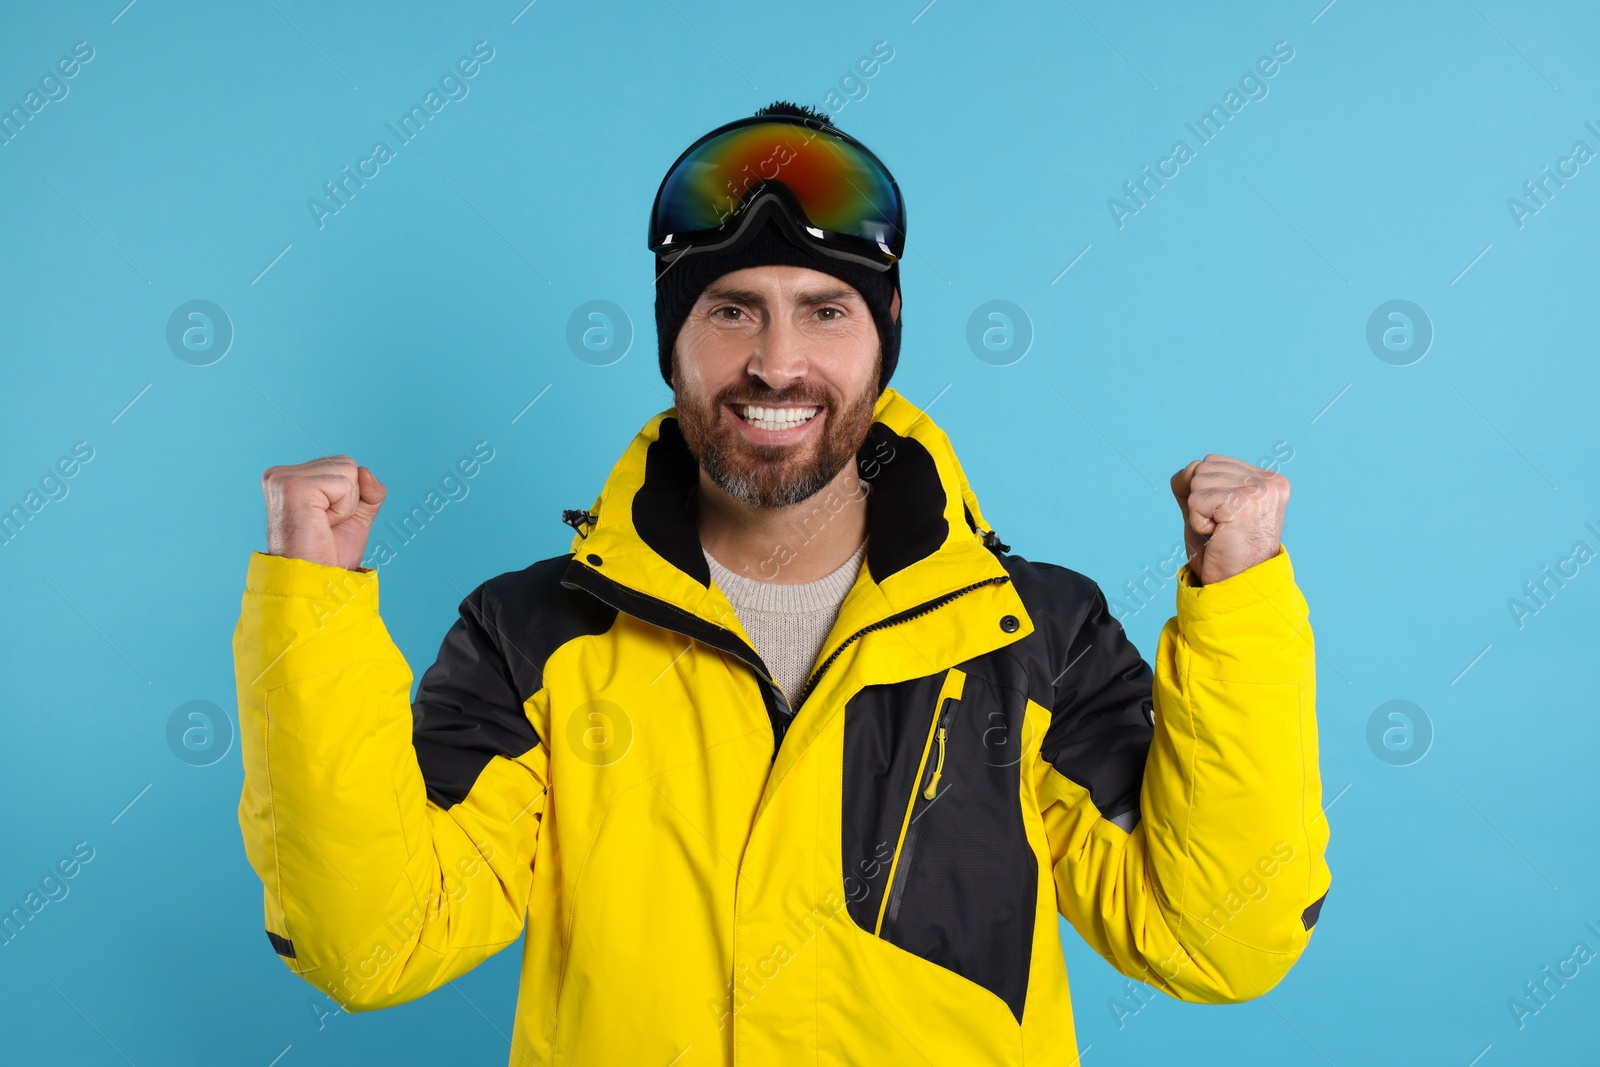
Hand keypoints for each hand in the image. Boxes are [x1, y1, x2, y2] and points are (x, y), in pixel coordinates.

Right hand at [262, 456, 386, 569]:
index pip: (343, 465)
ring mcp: (283, 478)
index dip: (349, 496)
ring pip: (348, 471)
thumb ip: (368, 490)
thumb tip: (365, 471)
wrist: (315, 582)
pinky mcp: (293, 487)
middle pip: (347, 464)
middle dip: (349, 499)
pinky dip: (343, 509)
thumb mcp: (356, 515)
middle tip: (325, 525)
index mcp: (289, 477)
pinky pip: (344, 484)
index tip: (326, 521)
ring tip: (322, 525)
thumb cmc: (329, 554)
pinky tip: (321, 524)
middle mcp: (281, 474)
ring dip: (346, 505)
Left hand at [1169, 454, 1287, 585]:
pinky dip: (1198, 523)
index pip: (1212, 462)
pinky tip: (1219, 536)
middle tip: (1222, 529)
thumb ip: (1194, 484)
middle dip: (1200, 502)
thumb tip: (1188, 468)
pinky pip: (1196, 501)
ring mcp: (1260, 491)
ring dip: (1199, 514)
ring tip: (1221, 533)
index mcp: (1267, 480)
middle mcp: (1269, 482)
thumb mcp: (1205, 510)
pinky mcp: (1244, 503)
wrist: (1237, 587)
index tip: (1224, 519)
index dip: (1203, 493)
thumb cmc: (1221, 553)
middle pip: (1202, 468)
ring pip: (1197, 482)